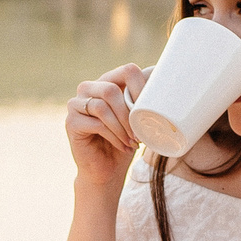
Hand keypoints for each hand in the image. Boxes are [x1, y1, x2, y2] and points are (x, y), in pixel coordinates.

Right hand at [65, 63, 147, 185]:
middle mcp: (89, 88)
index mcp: (108, 81)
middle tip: (140, 132)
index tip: (152, 109)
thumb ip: (146, 99)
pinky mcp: (71, 122)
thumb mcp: (139, 118)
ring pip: (102, 106)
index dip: (142, 87)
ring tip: (133, 141)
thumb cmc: (126, 142)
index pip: (127, 70)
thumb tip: (170, 85)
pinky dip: (114, 136)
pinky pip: (96, 123)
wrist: (106, 170)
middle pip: (111, 89)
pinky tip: (123, 146)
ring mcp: (76, 104)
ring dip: (122, 126)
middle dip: (129, 112)